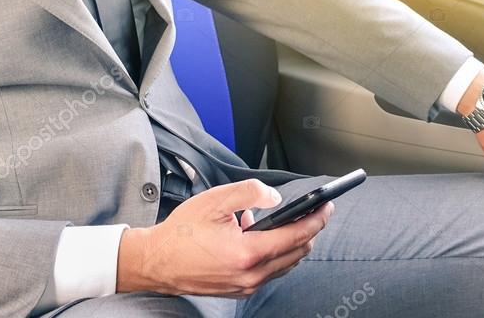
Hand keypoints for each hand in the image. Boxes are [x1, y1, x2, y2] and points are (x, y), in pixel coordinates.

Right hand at [116, 178, 333, 296]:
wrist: (157, 262)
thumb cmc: (182, 232)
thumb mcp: (215, 200)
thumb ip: (250, 193)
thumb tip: (276, 197)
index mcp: (248, 253)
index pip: (297, 236)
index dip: (316, 219)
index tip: (327, 207)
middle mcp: (250, 275)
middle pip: (297, 253)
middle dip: (310, 230)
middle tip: (314, 211)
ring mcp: (245, 286)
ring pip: (285, 264)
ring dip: (291, 242)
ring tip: (280, 220)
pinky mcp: (239, 290)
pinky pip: (269, 272)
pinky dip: (273, 253)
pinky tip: (257, 235)